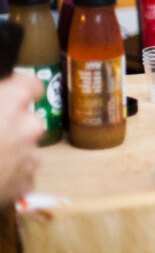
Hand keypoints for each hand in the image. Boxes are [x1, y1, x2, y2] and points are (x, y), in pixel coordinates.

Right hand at [0, 74, 44, 205]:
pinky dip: (8, 175)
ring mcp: (30, 157)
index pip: (31, 85)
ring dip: (9, 151)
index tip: (7, 97)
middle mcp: (29, 126)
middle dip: (9, 126)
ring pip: (24, 148)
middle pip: (26, 120)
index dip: (18, 90)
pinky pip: (20, 174)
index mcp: (12, 101)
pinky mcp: (25, 184)